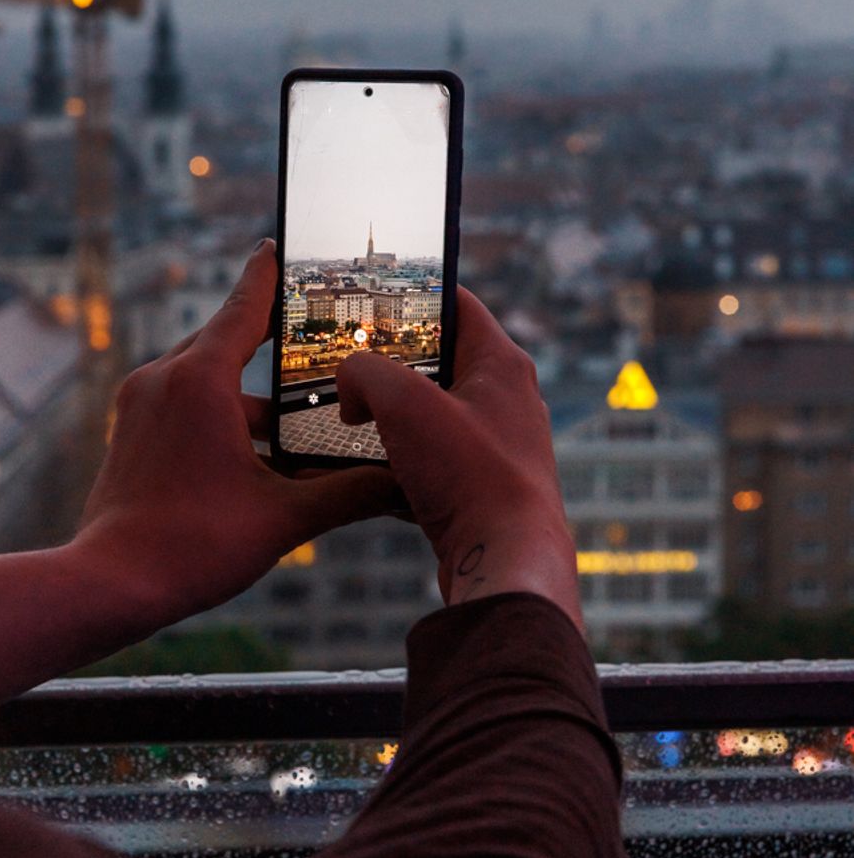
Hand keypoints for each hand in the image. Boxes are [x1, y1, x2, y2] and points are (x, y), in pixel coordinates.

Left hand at [69, 241, 395, 632]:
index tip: (282, 247)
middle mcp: (163, 378)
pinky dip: (222, 414)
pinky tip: (255, 449)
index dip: (271, 277)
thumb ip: (350, 492)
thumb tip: (406, 484)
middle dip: (272, 340)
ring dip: (251, 392)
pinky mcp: (131, 432)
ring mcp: (140, 404)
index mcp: (200, 380)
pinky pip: (185, 404)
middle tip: (314, 333)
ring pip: (207, 378)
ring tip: (298, 411)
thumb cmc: (192, 547)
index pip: (245, 308)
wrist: (109, 584)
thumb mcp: (285, 519)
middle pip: (228, 341)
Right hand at [336, 289, 581, 627]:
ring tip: (352, 420)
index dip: (413, 296)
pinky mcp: (484, 485)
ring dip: (392, 418)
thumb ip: (366, 373)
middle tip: (349, 367)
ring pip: (433, 414)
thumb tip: (350, 382)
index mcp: (501, 364)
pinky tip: (371, 473)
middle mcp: (507, 399)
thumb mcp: (404, 405)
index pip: (457, 304)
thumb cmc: (470, 476)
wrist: (505, 560)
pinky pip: (435, 459)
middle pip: (440, 361)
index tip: (372, 301)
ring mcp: (498, 444)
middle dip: (391, 366)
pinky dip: (402, 460)